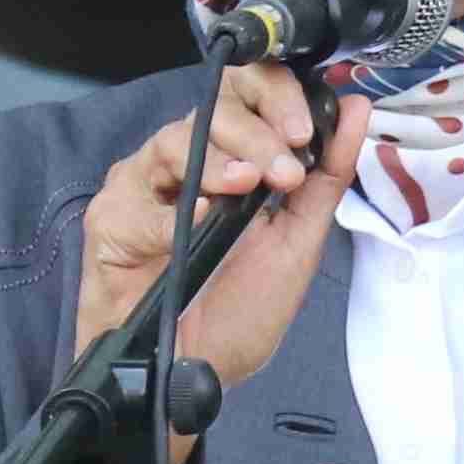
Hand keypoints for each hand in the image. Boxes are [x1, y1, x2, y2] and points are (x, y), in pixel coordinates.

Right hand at [73, 64, 354, 391]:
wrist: (194, 371)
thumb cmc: (236, 311)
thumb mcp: (298, 241)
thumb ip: (327, 175)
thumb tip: (353, 109)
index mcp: (232, 159)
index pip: (248, 92)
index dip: (277, 96)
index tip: (304, 130)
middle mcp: (186, 164)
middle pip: (213, 105)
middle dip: (257, 129)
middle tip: (283, 170)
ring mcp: (144, 187)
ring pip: (176, 140)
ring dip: (221, 162)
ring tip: (246, 187)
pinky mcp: (109, 220)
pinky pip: (138, 202)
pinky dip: (170, 215)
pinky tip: (194, 227)